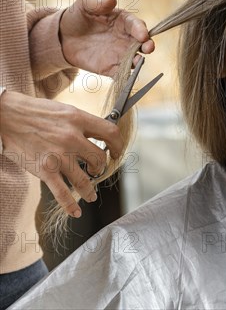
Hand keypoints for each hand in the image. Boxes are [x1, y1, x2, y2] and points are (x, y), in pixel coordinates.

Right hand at [0, 91, 123, 217]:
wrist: (5, 116)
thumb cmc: (36, 112)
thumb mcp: (65, 110)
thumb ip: (83, 123)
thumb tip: (100, 134)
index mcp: (79, 119)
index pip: (110, 132)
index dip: (118, 144)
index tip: (117, 151)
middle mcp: (71, 137)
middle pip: (100, 158)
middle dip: (101, 167)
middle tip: (98, 170)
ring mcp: (58, 155)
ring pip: (84, 179)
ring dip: (90, 189)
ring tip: (91, 194)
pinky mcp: (44, 169)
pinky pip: (62, 192)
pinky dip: (70, 205)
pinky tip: (76, 212)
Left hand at [59, 0, 154, 76]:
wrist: (64, 36)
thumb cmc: (78, 16)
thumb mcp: (84, 4)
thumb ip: (97, 2)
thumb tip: (111, 0)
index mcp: (124, 21)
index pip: (136, 25)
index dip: (141, 29)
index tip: (143, 34)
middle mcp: (127, 38)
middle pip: (142, 43)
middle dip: (148, 45)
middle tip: (148, 48)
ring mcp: (121, 54)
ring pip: (135, 59)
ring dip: (138, 61)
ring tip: (137, 62)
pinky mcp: (111, 68)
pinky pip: (121, 73)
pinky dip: (125, 76)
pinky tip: (125, 77)